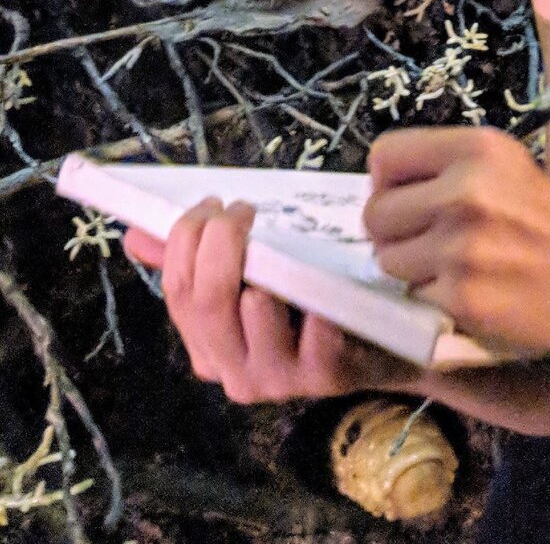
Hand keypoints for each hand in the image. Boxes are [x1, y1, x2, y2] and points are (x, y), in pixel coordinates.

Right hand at [124, 199, 416, 403]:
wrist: (382, 346)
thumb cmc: (307, 302)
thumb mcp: (251, 278)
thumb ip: (194, 260)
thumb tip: (135, 233)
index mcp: (207, 347)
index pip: (176, 291)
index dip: (186, 238)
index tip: (211, 203)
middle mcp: (233, 371)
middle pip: (206, 300)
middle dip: (220, 240)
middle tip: (242, 210)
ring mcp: (278, 378)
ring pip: (250, 313)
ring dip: (260, 271)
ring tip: (276, 246)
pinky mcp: (324, 377)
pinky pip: (312, 338)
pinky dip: (313, 307)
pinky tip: (319, 289)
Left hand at [364, 126, 549, 361]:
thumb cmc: (548, 224)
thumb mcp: (506, 167)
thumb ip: (446, 167)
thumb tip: (377, 187)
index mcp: (477, 147)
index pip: (384, 155)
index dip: (387, 182)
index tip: (407, 200)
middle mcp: (466, 189)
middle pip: (375, 211)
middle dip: (393, 231)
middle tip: (428, 241)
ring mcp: (462, 245)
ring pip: (386, 258)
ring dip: (409, 269)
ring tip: (452, 267)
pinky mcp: (461, 297)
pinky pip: (411, 296)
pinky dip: (432, 300)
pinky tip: (469, 292)